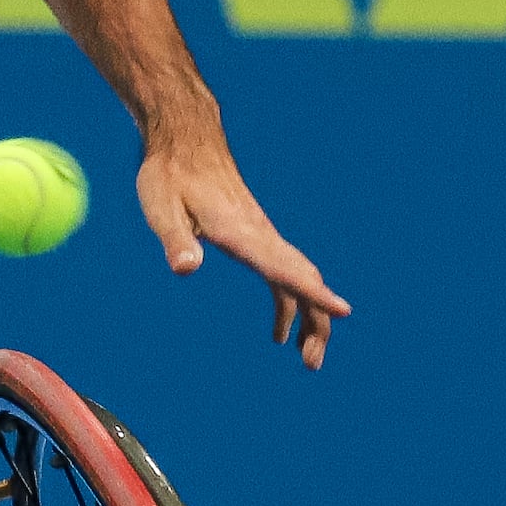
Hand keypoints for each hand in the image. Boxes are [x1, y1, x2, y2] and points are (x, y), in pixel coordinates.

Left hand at [136, 124, 348, 369]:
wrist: (186, 140)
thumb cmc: (171, 173)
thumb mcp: (161, 206)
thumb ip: (175, 239)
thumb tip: (186, 269)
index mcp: (242, 233)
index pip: (284, 268)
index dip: (313, 293)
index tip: (344, 311)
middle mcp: (261, 235)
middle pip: (301, 280)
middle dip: (316, 321)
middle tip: (311, 365)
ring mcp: (263, 235)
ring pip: (298, 279)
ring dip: (308, 317)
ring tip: (306, 357)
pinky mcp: (256, 236)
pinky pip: (283, 274)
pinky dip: (289, 302)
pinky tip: (279, 330)